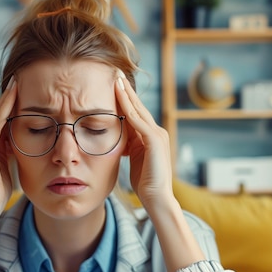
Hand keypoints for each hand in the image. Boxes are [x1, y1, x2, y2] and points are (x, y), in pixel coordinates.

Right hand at [0, 77, 16, 207]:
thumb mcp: (6, 165)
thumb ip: (9, 153)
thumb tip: (19, 146)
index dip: (8, 107)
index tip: (19, 93)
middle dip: (7, 97)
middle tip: (17, 80)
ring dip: (6, 97)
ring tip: (16, 82)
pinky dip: (4, 107)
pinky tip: (13, 95)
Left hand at [114, 70, 172, 206]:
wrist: (157, 198)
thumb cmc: (145, 181)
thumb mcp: (133, 157)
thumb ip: (128, 145)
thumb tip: (116, 137)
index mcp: (150, 135)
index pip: (135, 112)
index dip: (124, 98)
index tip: (113, 84)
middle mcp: (156, 131)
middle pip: (138, 106)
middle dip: (126, 89)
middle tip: (115, 73)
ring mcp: (158, 135)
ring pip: (138, 110)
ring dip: (126, 94)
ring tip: (116, 79)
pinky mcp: (155, 141)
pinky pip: (139, 122)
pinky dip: (129, 109)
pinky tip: (121, 97)